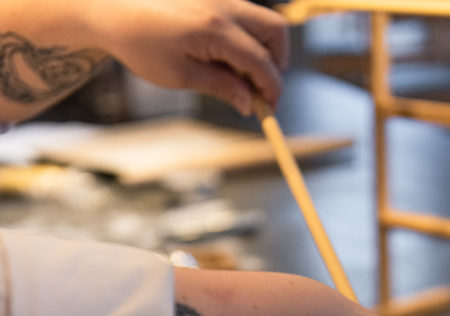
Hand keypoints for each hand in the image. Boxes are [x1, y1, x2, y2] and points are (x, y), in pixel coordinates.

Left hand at [100, 0, 288, 112]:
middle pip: (274, 31)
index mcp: (215, 29)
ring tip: (241, 76)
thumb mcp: (179, 75)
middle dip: (276, 63)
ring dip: (262, 50)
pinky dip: (247, 38)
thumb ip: (220, 86)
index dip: (271, 89)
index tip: (270, 110)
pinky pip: (244, 15)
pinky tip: (226, 58)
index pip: (261, 62)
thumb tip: (249, 103)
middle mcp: (223, 6)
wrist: (111, 7)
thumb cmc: (140, 43)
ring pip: (261, 20)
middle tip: (263, 90)